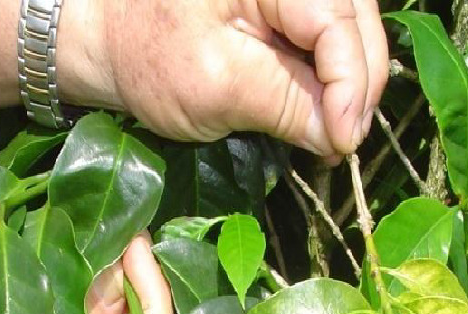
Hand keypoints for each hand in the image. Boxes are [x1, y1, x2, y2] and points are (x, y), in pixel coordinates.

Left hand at [57, 0, 388, 156]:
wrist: (109, 37)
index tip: (342, 141)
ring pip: (349, 30)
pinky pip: (326, 37)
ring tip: (337, 134)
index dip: (350, 86)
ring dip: (350, 84)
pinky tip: (324, 112)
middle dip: (359, 87)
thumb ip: (283, 104)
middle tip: (344, 144)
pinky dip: (331, 76)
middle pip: (356, 22)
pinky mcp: (284, 6)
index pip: (337, 23)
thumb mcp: (216, 86)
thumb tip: (337, 134)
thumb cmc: (149, 56)